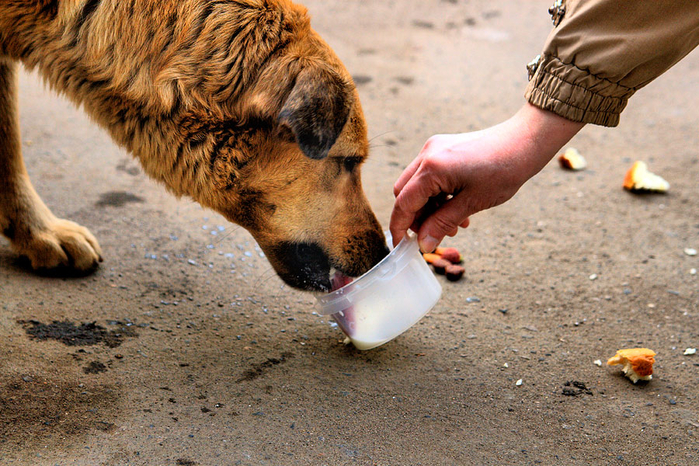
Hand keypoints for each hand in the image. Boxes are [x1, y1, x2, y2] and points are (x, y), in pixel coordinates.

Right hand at [390, 103, 583, 251]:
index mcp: (432, 167)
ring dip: (429, 208)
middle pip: (404, 193)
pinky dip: (436, 195)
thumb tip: (424, 245)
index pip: (404, 203)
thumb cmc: (504, 169)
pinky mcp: (442, 148)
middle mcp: (427, 154)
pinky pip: (429, 176)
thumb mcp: (472, 203)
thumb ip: (442, 223)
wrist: (525, 141)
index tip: (403, 247)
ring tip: (454, 225)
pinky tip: (457, 208)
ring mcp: (433, 149)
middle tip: (433, 235)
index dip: (400, 228)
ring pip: (416, 186)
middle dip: (415, 218)